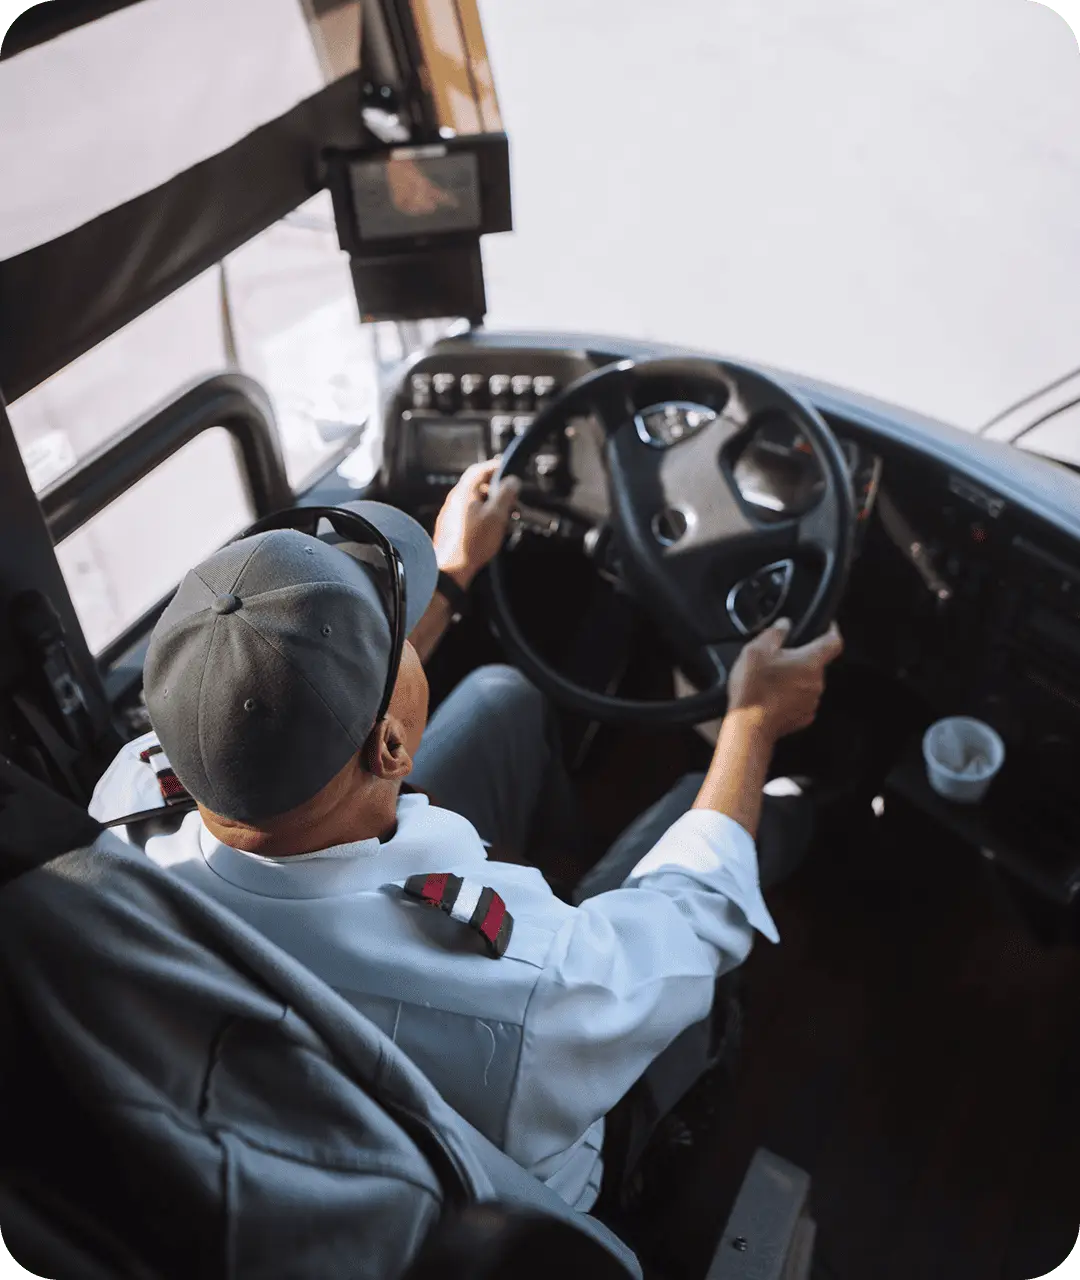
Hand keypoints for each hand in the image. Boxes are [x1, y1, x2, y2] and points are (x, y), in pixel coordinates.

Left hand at [433, 460, 520, 588]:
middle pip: (479, 486)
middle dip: (498, 490)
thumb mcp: (496, 515)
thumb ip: (506, 495)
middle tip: (512, 499)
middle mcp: (455, 500)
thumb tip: (512, 481)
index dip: (496, 467)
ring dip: (493, 505)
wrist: (451, 569)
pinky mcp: (452, 528)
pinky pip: (471, 515)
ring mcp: (452, 514)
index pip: (480, 469)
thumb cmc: (472, 543)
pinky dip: (484, 516)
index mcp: (464, 492)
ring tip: (506, 517)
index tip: (509, 470)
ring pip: (476, 502)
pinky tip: (493, 529)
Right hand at [726, 618, 843, 742]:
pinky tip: (771, 696)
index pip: (834, 641)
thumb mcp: (757, 650)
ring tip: (771, 679)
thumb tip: (785, 624)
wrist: (749, 726)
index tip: (828, 627)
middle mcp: (817, 682)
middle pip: (816, 663)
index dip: (832, 630)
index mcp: (810, 661)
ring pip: (808, 682)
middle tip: (779, 657)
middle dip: (801, 658)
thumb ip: (775, 632)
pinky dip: (790, 696)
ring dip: (794, 678)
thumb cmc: (754, 689)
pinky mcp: (803, 716)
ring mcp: (811, 701)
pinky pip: (801, 700)